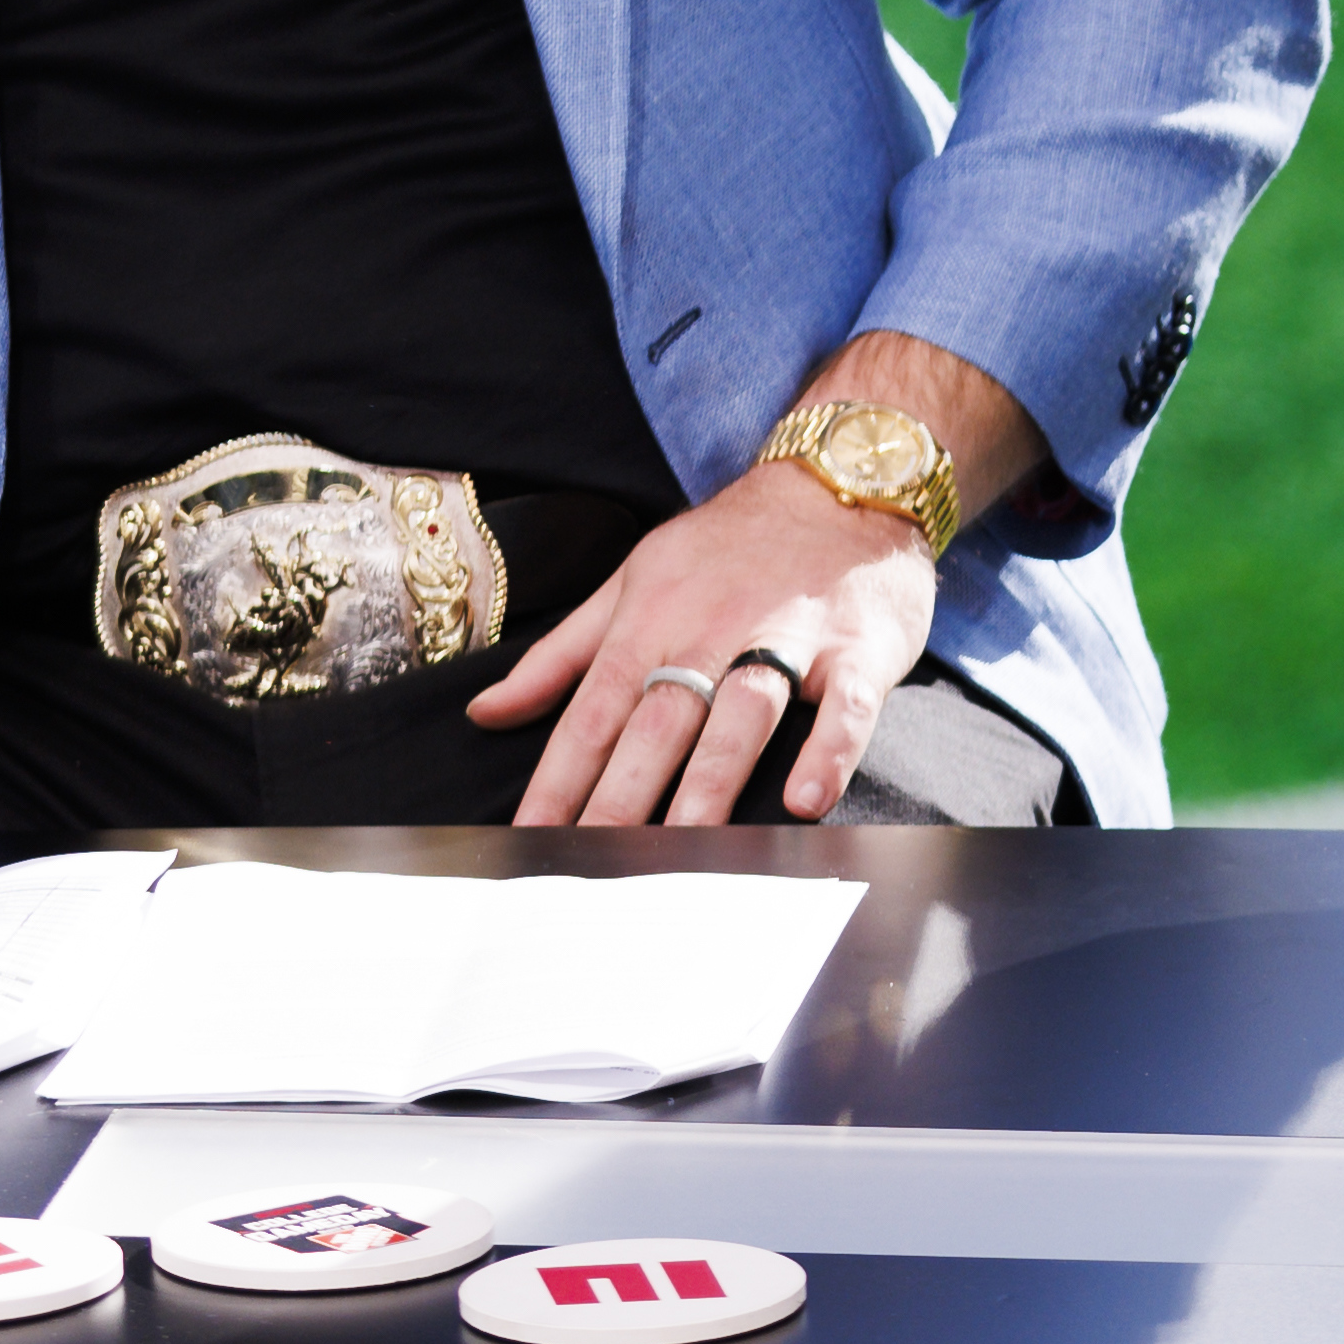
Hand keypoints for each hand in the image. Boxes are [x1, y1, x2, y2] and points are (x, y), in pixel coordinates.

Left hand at [467, 357, 1028, 825]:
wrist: (842, 480)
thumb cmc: (728, 545)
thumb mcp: (631, 580)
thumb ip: (560, 655)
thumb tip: (484, 712)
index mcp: (649, 619)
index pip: (592, 711)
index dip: (559, 779)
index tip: (530, 838)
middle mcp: (712, 628)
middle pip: (660, 720)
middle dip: (622, 794)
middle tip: (596, 863)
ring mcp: (789, 636)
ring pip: (743, 711)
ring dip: (713, 777)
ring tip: (686, 841)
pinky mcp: (859, 647)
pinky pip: (846, 704)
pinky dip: (829, 748)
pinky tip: (806, 799)